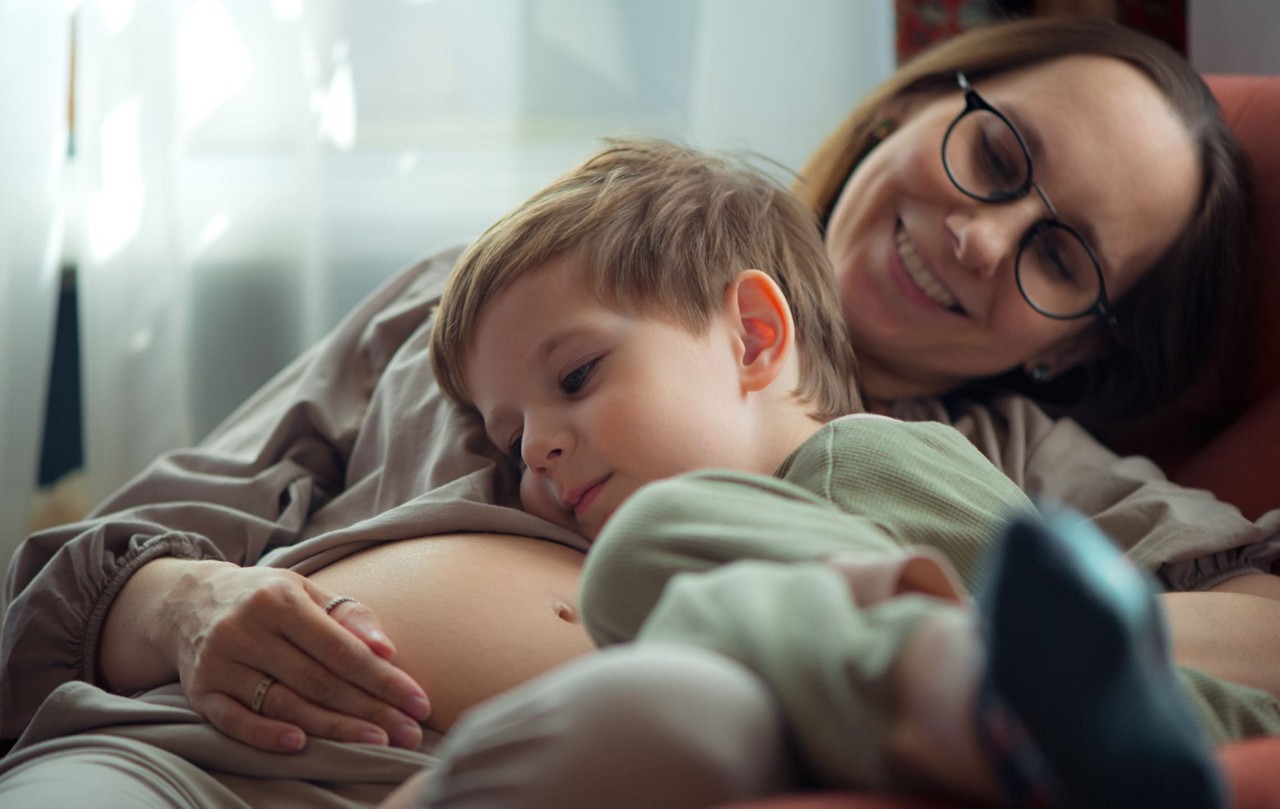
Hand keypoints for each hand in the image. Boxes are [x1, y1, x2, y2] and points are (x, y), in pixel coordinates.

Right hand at [102, 558, 430, 752]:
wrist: (185, 601)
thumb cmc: (266, 598)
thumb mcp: (306, 591)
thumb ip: (349, 616)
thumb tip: (386, 651)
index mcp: (280, 599)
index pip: (341, 649)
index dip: (382, 679)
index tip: (419, 702)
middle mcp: (246, 628)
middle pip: (317, 680)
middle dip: (369, 709)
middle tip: (409, 733)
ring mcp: (220, 662)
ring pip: (283, 703)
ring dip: (333, 728)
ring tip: (376, 742)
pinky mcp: (200, 691)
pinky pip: (234, 720)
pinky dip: (266, 735)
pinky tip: (301, 745)